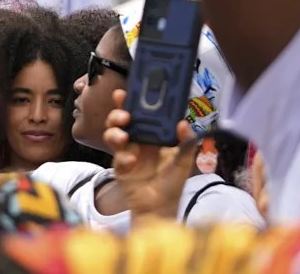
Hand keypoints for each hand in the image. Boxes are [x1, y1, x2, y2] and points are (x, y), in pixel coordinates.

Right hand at [103, 88, 200, 221]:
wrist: (160, 208)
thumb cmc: (172, 183)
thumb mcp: (184, 161)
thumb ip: (186, 142)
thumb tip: (183, 123)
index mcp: (153, 134)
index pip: (142, 112)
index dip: (135, 100)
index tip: (130, 91)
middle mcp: (138, 140)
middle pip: (122, 119)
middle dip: (119, 112)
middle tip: (125, 115)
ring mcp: (127, 152)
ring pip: (113, 134)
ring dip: (114, 131)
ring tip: (123, 136)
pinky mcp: (120, 167)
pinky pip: (117, 157)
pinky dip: (123, 158)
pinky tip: (132, 162)